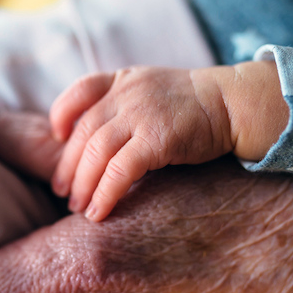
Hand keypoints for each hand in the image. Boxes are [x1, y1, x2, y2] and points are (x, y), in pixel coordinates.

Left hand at [50, 63, 287, 221]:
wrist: (235, 104)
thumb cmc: (196, 107)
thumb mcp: (155, 91)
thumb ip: (126, 106)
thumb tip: (99, 142)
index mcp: (125, 80)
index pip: (81, 90)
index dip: (62, 113)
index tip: (57, 137)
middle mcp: (128, 94)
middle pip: (83, 131)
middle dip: (68, 165)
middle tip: (63, 192)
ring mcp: (141, 114)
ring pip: (96, 152)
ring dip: (82, 184)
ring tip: (77, 207)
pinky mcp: (157, 139)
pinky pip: (120, 170)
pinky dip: (105, 193)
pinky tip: (98, 212)